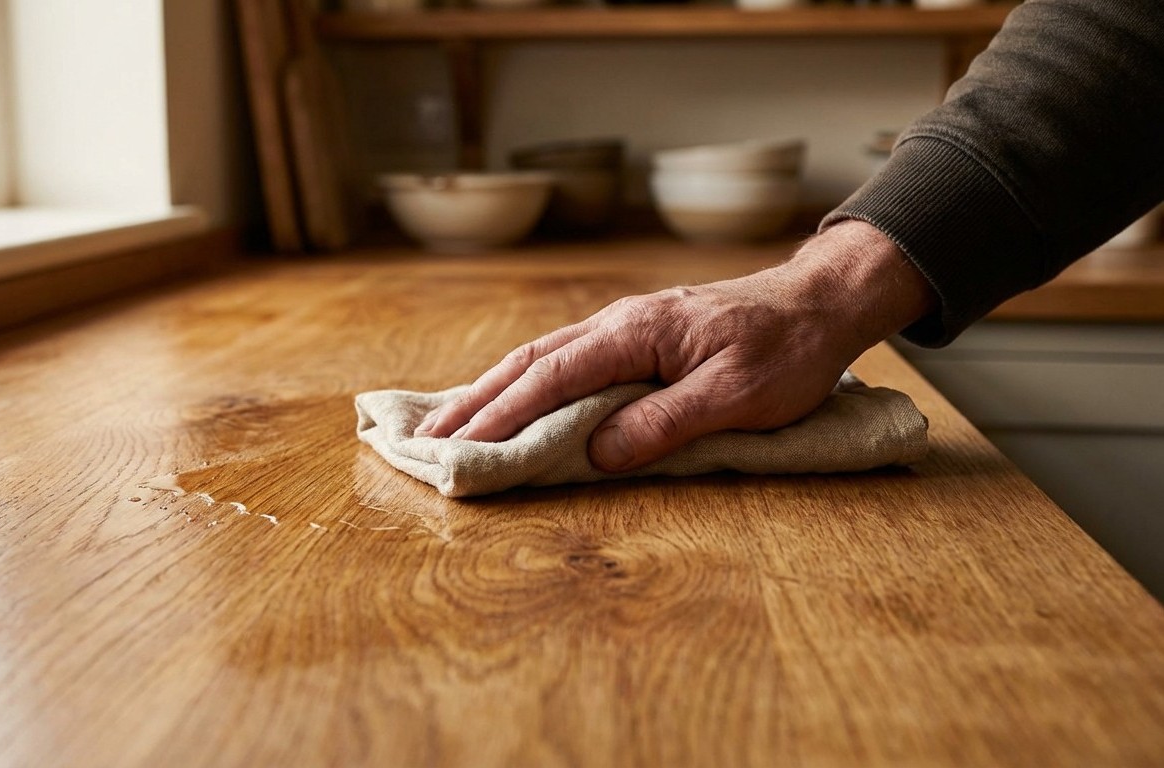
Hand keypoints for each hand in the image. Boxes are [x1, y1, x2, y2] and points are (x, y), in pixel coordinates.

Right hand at [414, 220, 935, 471]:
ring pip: (541, 356)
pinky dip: (526, 382)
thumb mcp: (736, 397)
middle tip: (427, 441)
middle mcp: (619, 321)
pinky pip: (565, 357)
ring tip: (450, 424)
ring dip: (492, 391)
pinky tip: (510, 399)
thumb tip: (596, 454)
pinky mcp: (636, 335)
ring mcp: (625, 325)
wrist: (821, 301)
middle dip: (475, 402)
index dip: (501, 414)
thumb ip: (664, 423)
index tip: (459, 448)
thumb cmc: (787, 350)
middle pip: (529, 361)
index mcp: (637, 331)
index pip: (552, 376)